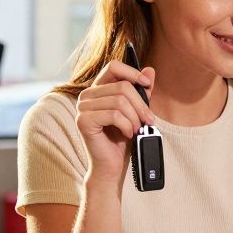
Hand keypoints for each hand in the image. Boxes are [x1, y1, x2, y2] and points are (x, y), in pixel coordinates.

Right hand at [75, 60, 154, 183]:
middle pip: (122, 86)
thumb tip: (150, 70)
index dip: (132, 73)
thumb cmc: (122, 138)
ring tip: (136, 129)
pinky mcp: (83, 121)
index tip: (147, 85)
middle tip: (148, 120)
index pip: (113, 67)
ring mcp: (82, 108)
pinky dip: (126, 125)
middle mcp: (87, 95)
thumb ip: (141, 91)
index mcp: (98, 89)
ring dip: (134, 118)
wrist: (112, 165)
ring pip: (120, 101)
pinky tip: (127, 133)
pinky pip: (114, 115)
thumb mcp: (136, 111)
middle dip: (140, 105)